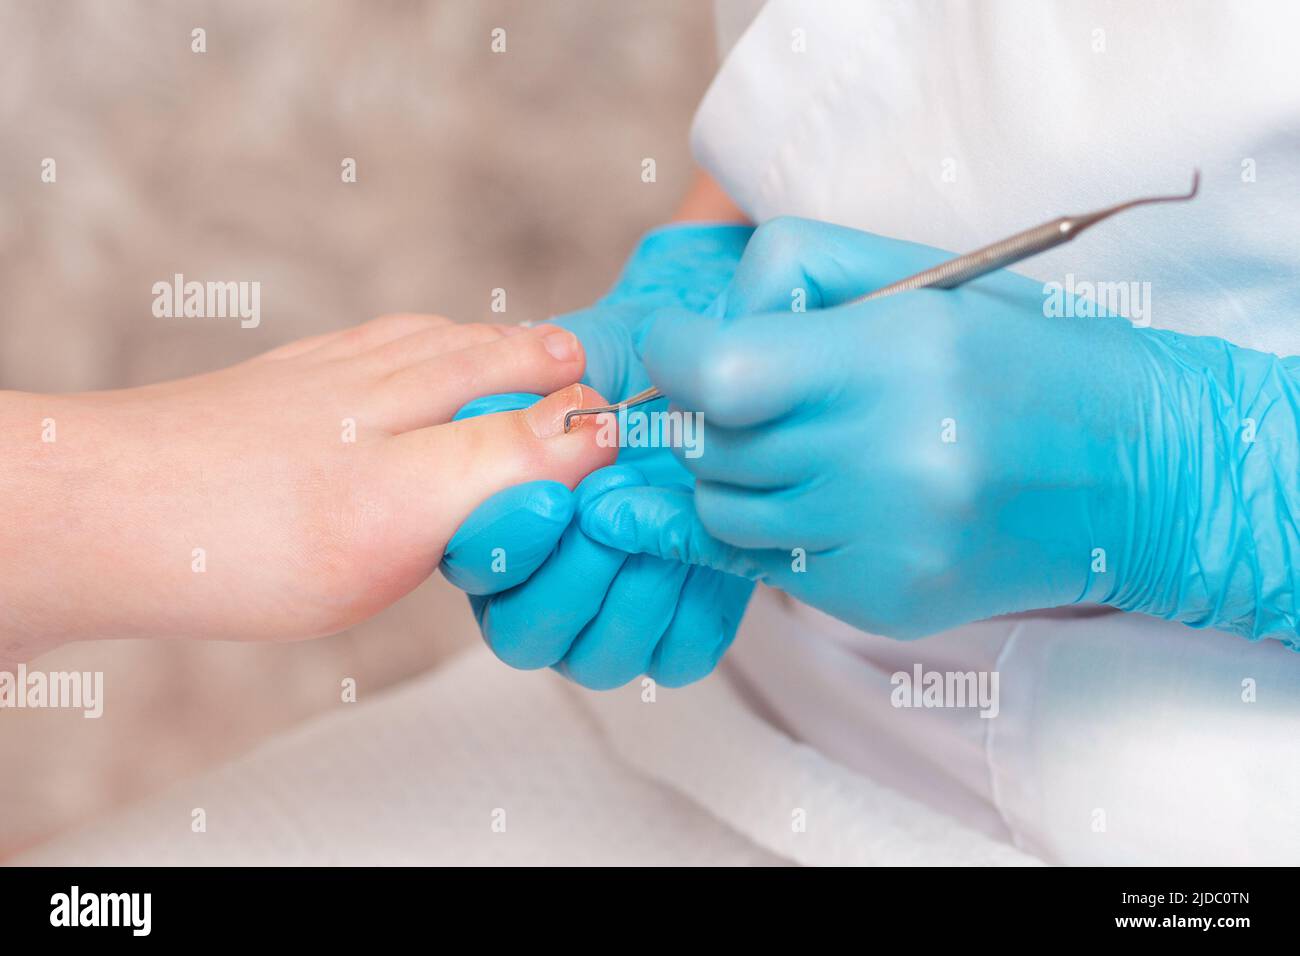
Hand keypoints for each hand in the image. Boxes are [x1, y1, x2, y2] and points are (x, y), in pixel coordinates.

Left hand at [0, 314, 612, 658]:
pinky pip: (367, 360)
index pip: (538, 383)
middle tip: (580, 364)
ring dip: (478, 349)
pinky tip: (396, 373)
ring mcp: (323, 379)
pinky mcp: (277, 394)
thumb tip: (598, 424)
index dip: (587, 400)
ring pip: (425, 348)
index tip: (627, 413)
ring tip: (510, 352)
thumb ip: (506, 461)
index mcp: (427, 393)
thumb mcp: (406, 507)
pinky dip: (409, 357)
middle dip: (538, 360)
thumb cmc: (249, 530)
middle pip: (484, 351)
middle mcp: (380, 372)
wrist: (101, 518)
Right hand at [439, 224, 756, 688]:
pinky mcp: (678, 636)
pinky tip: (708, 545)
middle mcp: (537, 589)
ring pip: (595, 658)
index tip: (557, 496)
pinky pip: (676, 655)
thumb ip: (532, 385)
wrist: (714, 382)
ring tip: (669, 517)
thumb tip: (501, 418)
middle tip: (615, 502)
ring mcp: (605, 624)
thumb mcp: (584, 354)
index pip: (473, 566)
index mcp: (494, 526)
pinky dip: (694, 607)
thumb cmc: (637, 365)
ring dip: (632, 590)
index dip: (508, 539)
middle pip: (523, 634)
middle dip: (572, 572)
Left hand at [580, 217, 1299, 646]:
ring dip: (731, 476)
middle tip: (743, 395)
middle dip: (702, 414)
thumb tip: (696, 329)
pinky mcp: (884, 601)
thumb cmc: (1024, 354)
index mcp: (899, 358)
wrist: (1139, 470)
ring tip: (796, 447)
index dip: (674, 355)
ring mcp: (885, 544)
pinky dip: (772, 529)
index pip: (716, 374)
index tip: (682, 345)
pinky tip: (825, 499)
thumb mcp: (923, 279)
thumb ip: (793, 279)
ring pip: (723, 512)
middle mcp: (890, 460)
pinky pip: (767, 566)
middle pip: (710, 447)